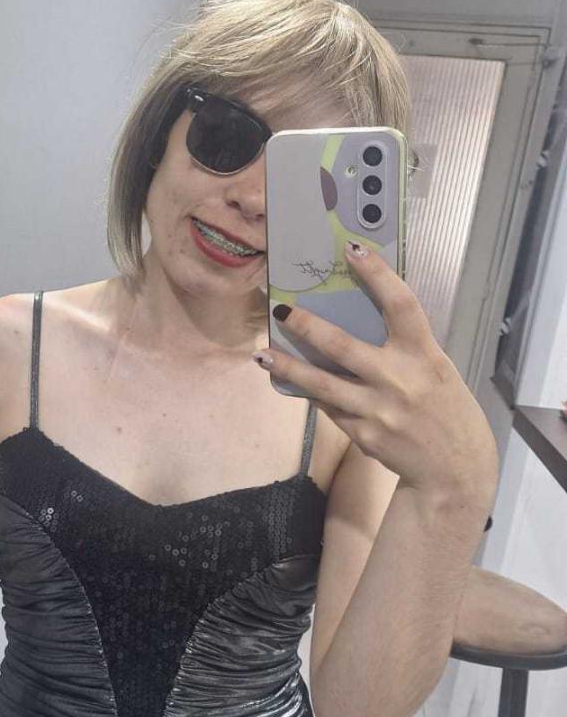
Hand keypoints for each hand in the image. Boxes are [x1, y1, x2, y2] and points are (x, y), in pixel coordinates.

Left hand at [253, 241, 498, 502]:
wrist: (454, 467)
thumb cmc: (444, 407)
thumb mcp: (435, 369)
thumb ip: (403, 348)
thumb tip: (357, 319)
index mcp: (424, 355)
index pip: (401, 305)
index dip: (378, 274)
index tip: (353, 249)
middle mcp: (399, 380)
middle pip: (343, 346)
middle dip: (307, 326)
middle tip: (280, 309)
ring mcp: (378, 410)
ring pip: (322, 385)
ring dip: (289, 367)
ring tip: (262, 354)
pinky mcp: (363, 434)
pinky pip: (328, 407)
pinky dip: (311, 392)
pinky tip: (291, 381)